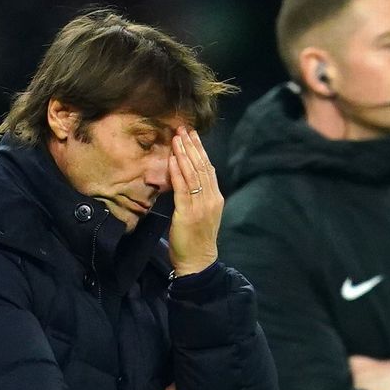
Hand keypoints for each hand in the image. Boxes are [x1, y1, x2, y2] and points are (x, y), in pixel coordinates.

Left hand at [167, 127, 221, 275]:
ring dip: (184, 154)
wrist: (198, 261)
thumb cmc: (197, 239)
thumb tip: (188, 178)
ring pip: (193, 174)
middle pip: (202, 166)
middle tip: (183, 128)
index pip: (208, 168)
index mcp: (215, 198)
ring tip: (177, 137)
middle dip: (192, 146)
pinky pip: (182, 188)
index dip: (200, 150)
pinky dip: (178, 172)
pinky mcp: (188, 213)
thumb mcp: (202, 214)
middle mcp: (211, 198)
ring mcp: (201, 205)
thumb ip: (198, 196)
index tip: (192, 135)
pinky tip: (173, 159)